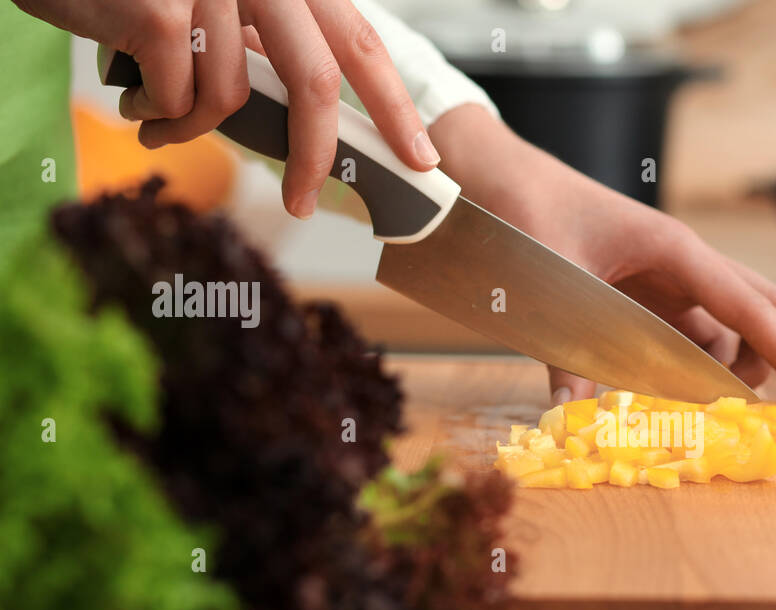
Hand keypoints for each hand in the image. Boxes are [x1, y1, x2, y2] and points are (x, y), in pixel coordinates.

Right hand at [15, 0, 438, 217]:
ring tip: (159, 120)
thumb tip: (316, 127)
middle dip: (314, 155)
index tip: (423, 159)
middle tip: (306, 204)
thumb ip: (268, 48)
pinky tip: (134, 98)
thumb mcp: (219, 9)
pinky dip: (158, 114)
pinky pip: (178, 99)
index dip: (395, 107)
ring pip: (230, 98)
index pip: (360, 44)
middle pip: (314, 81)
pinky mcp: (159, 10)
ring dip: (194, 129)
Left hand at [428, 105, 775, 416]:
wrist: (496, 178)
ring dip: (742, 371)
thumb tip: (572, 416)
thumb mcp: (545, 281)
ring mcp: (670, 280)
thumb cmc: (524, 213)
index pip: (755, 311)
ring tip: (726, 416)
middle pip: (767, 313)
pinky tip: (681, 398)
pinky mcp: (650, 295)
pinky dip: (701, 370)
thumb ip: (562, 349)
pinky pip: (694, 337)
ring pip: (734, 329)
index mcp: (676, 251)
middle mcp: (685, 265)